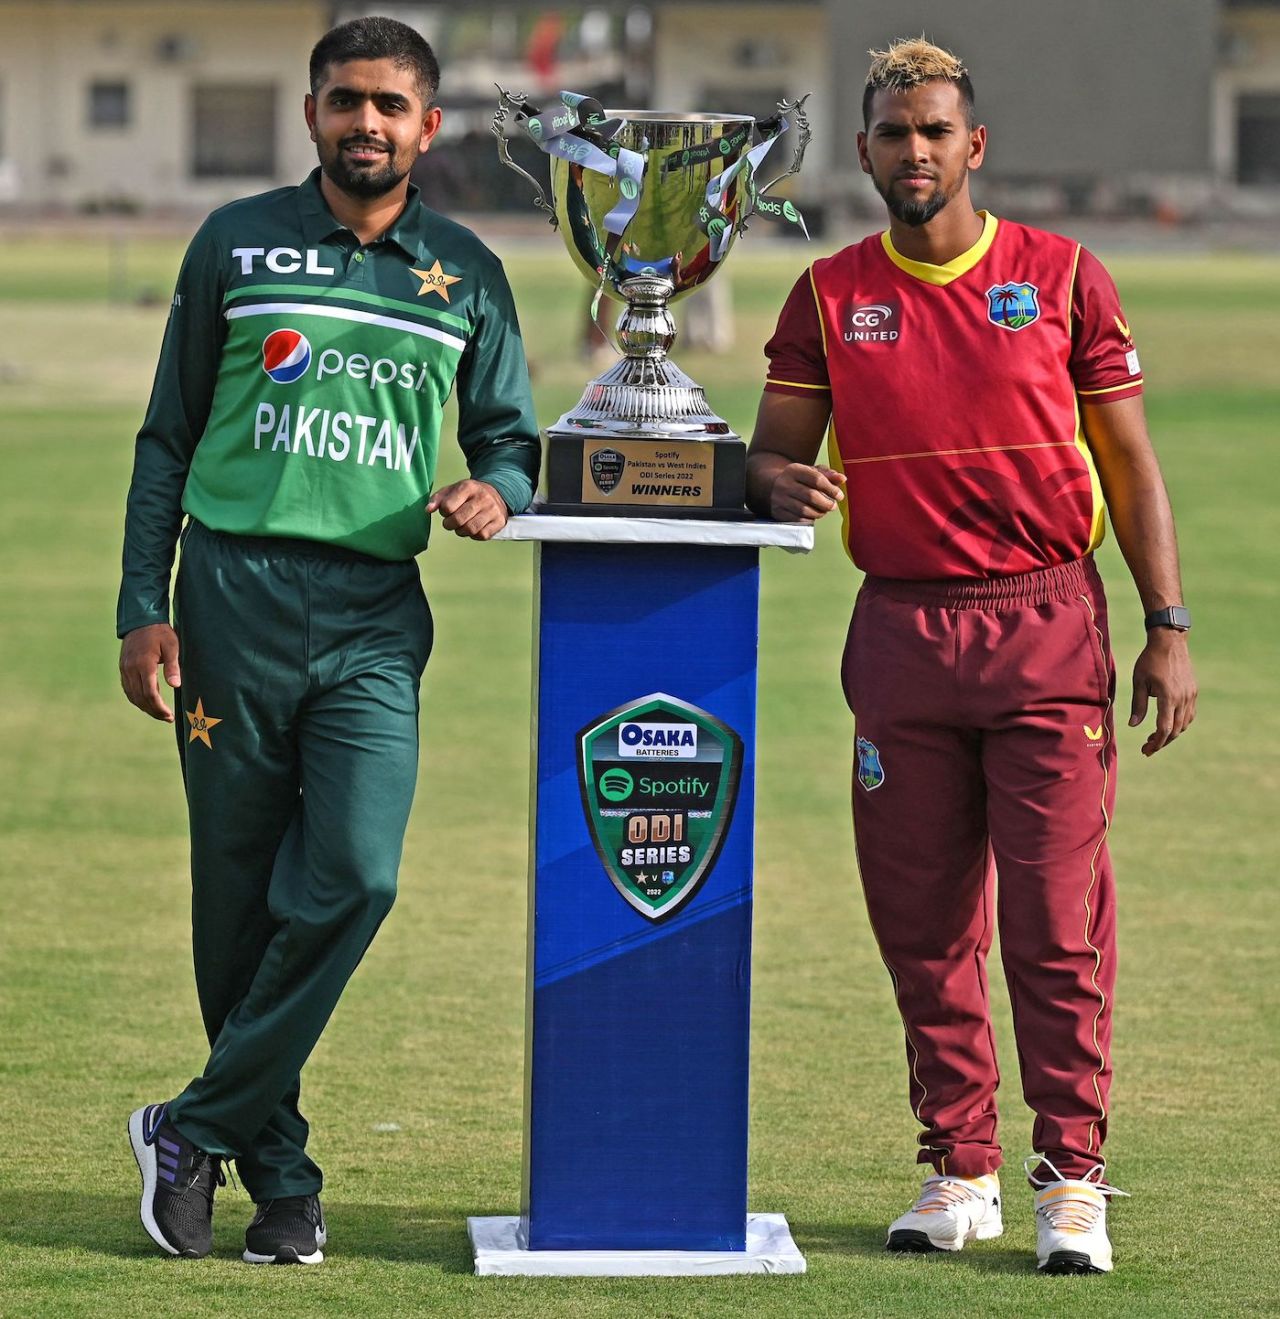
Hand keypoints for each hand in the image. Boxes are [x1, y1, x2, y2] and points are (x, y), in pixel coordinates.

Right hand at [119, 623, 180, 721]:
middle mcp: (131, 668)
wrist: (141, 620)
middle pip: (140, 697)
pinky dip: (136, 699)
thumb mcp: (172, 646)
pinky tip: (146, 703)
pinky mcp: (123, 668)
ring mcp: (124, 668)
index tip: (169, 716)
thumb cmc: (160, 632)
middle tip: (167, 718)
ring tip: (159, 714)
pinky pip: (127, 688)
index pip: (149, 693)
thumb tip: (176, 685)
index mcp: (144, 664)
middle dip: (153, 711)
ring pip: (132, 695)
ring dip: (144, 707)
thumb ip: (173, 666)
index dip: (159, 707)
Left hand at [425, 480, 508, 539]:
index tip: (447, 511)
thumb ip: (438, 499)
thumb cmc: (469, 494)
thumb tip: (428, 510)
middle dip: (450, 525)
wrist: (496, 493)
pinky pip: (482, 535)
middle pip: (459, 520)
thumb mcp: (453, 490)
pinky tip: (474, 528)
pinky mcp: (500, 521)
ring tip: (461, 526)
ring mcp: (493, 510)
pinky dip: (475, 535)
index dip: (443, 512)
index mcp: (468, 487)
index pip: (448, 507)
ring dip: (461, 531)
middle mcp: (482, 497)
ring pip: (471, 529)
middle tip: (450, 523)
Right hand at [770, 463, 846, 522]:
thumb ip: (827, 474)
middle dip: (826, 503)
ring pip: (804, 510)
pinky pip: (797, 519)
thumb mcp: (810, 472)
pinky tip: (813, 515)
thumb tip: (842, 479)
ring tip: (824, 511)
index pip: (816, 479)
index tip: (839, 496)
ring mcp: (780, 499)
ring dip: (819, 513)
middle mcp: (785, 484)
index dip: (831, 489)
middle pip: (811, 496)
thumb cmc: (797, 479)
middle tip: (833, 506)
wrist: (770, 485)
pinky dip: (809, 519)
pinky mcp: (778, 512)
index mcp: (794, 470)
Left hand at [1129, 629, 1195, 755]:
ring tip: (1155, 737)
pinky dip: (1180, 723)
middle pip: (1176, 730)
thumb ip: (1138, 704)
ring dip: (1171, 734)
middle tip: (1147, 747)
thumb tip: (1133, 725)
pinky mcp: (1193, 691)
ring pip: (1184, 723)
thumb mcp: (1139, 681)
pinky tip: (1168, 725)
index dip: (1156, 742)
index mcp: (1168, 696)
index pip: (1165, 728)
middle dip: (1161, 741)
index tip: (1146, 750)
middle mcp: (1183, 698)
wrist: (1170, 642)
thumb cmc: (1149, 660)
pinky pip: (1189, 714)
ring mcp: (1191, 695)